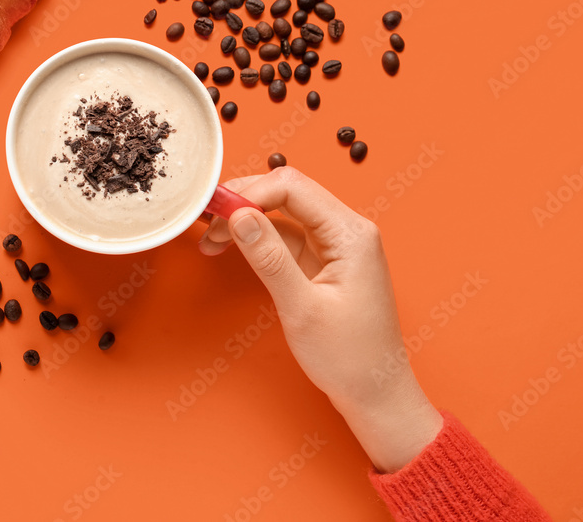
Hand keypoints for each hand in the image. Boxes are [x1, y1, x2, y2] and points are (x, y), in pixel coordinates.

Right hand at [199, 167, 442, 472]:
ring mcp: (336, 245)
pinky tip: (233, 248)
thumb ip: (269, 257)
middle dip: (244, 202)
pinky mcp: (325, 261)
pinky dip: (257, 239)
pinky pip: (287, 236)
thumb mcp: (302, 308)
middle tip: (207, 222)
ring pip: (283, 213)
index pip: (292, 188)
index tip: (215, 211)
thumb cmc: (350, 357)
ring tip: (212, 239)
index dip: (249, 193)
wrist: (375, 394)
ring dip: (246, 220)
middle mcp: (346, 230)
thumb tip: (239, 217)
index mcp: (350, 233)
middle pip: (287, 193)